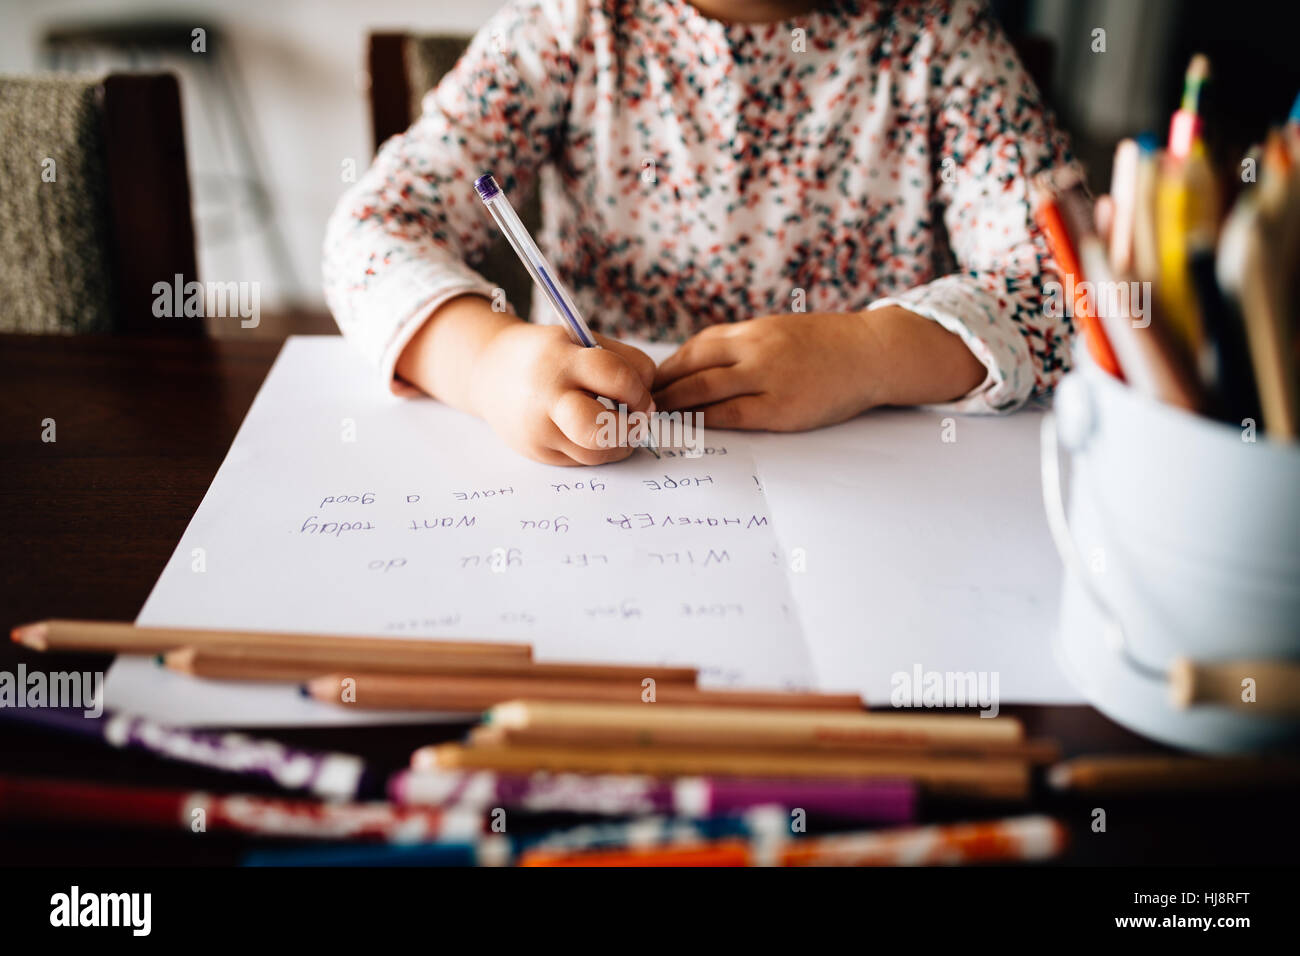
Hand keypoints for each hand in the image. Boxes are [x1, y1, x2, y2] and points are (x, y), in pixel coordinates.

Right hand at [471, 323, 655, 465]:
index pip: (615, 376)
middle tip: (637, 420)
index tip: (642, 396)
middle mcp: (547, 398)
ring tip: (619, 426)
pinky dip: (597, 450)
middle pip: (600, 430)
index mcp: (562, 361)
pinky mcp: (538, 453)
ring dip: (619, 444)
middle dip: (630, 429)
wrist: (490, 372)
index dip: (639, 390)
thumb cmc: (548, 354)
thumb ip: (622, 361)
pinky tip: (593, 432)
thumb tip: (650, 403)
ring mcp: (539, 431)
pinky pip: (582, 461)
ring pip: (597, 454)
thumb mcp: (580, 340)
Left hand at [652, 312, 878, 430]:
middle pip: (692, 368)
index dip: (668, 367)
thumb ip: (743, 345)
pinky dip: (705, 422)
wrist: (871, 353)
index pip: (696, 348)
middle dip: (661, 388)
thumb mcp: (779, 331)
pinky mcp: (781, 408)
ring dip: (674, 405)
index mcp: (752, 330)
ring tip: (655, 418)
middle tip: (638, 404)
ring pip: (704, 391)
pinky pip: (732, 416)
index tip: (649, 382)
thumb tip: (701, 364)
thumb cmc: (825, 345)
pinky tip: (690, 428)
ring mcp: (767, 378)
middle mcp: (754, 349)